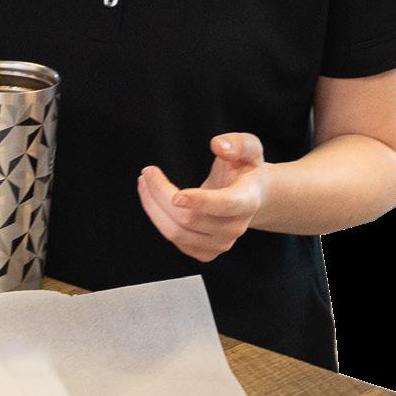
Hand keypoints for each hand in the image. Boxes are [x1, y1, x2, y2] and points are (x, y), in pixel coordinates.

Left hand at [137, 133, 268, 262]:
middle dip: (161, 194)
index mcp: (247, 200)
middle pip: (189, 219)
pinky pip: (174, 239)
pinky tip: (153, 200)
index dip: (200, 201)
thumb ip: (237, 143)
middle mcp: (235, 227)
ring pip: (176, 232)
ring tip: (144, 182)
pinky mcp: (206, 253)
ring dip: (153, 207)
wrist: (251, 197)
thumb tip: (218, 145)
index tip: (176, 195)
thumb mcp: (249, 148)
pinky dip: (158, 219)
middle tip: (147, 172)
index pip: (224, 205)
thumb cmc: (245, 169)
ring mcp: (221, 244)